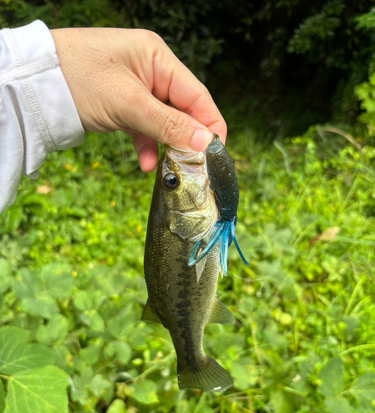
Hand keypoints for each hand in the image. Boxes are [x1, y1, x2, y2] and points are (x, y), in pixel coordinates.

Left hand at [50, 28, 226, 171]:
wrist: (31, 86)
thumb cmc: (76, 79)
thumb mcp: (127, 103)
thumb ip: (169, 124)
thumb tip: (206, 142)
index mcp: (157, 58)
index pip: (198, 96)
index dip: (210, 127)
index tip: (214, 156)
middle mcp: (151, 71)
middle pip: (183, 111)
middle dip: (188, 141)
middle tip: (192, 169)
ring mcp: (136, 89)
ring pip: (164, 123)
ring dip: (168, 147)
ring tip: (171, 171)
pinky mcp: (123, 106)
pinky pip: (144, 129)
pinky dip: (147, 146)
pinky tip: (146, 164)